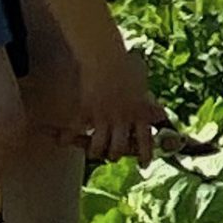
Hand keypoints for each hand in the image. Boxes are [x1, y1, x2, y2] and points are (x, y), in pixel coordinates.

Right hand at [74, 46, 165, 164]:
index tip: (144, 165)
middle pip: (119, 149)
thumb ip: (149, 103)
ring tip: (94, 148)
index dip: (146, 154)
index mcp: (139, 112)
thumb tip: (159, 115)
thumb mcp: (143, 86)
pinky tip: (63, 140)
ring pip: (99, 147)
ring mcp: (104, 116)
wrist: (106, 56)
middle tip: (112, 153)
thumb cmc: (126, 66)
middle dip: (116, 154)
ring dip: (95, 150)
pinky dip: (68, 138)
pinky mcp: (86, 111)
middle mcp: (123, 118)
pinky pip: (76, 132)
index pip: (146, 139)